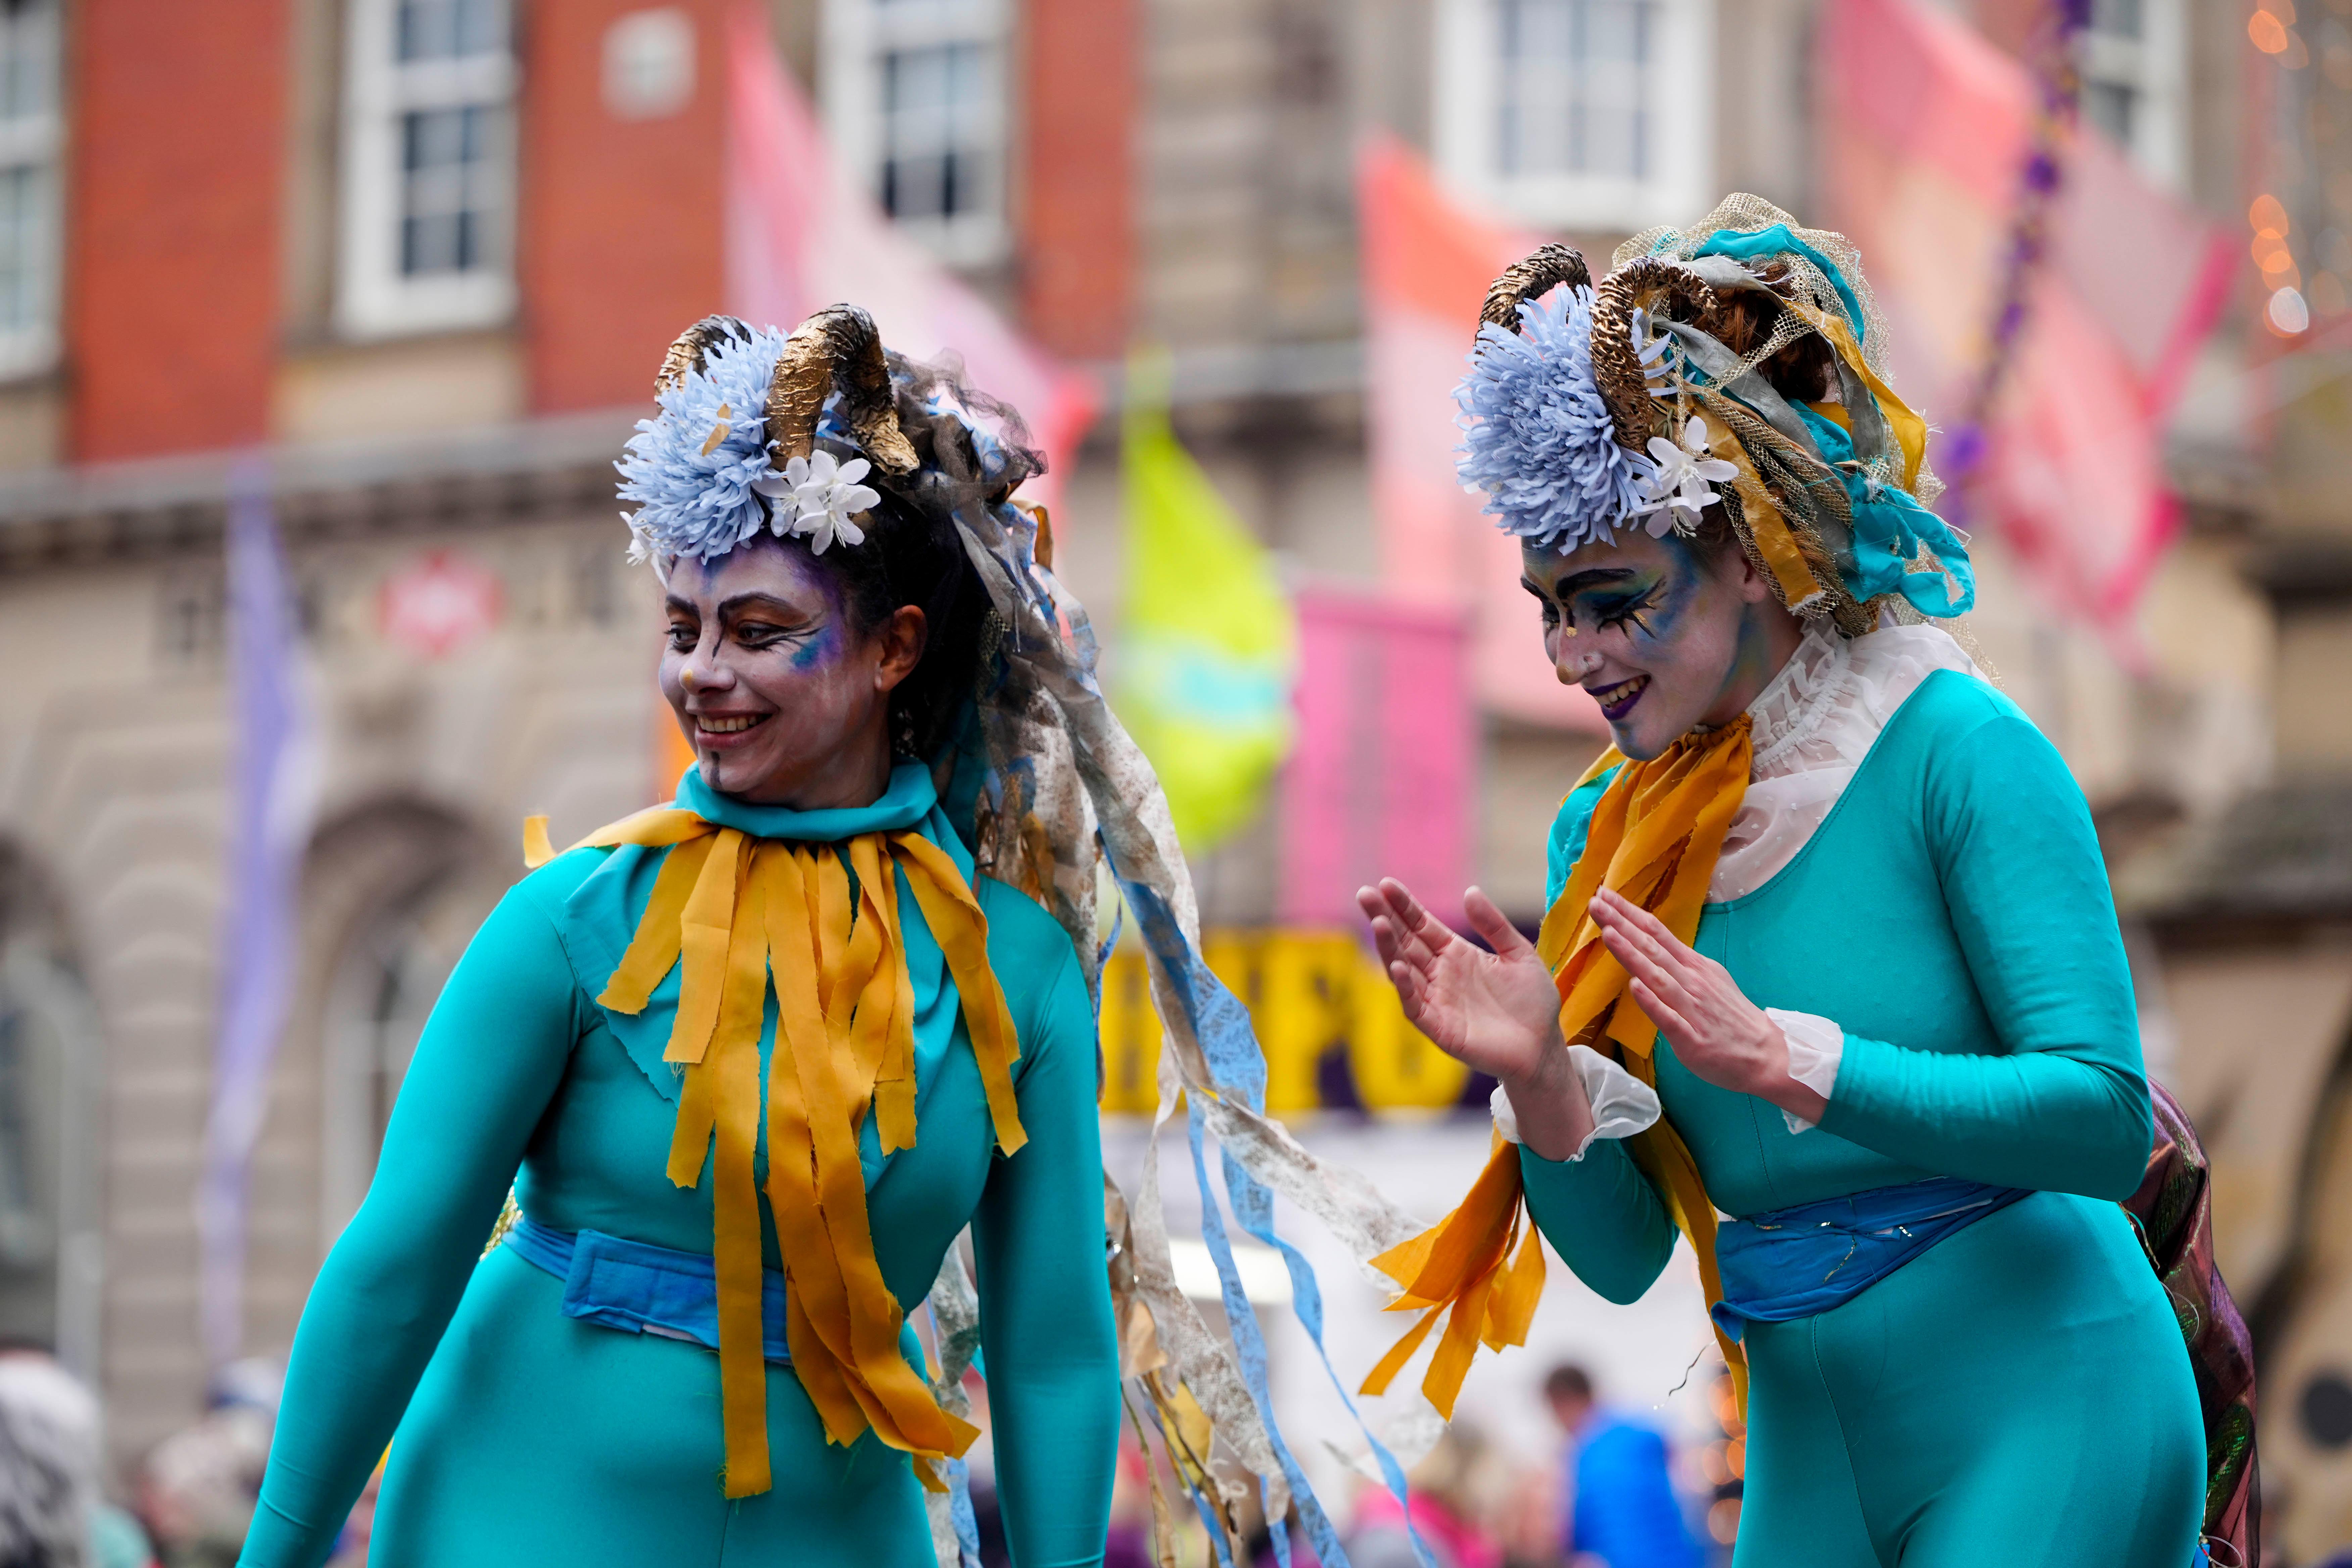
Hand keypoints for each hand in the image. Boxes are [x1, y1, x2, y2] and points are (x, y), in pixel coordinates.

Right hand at [1355, 880, 1594, 1159]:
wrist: (1543, 1047)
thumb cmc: (1533, 1003)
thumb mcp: (1519, 954)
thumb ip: (1494, 925)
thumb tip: (1469, 891)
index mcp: (1456, 954)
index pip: (1422, 925)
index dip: (1404, 906)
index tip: (1387, 884)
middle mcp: (1440, 975)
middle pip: (1405, 942)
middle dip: (1384, 918)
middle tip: (1365, 894)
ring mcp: (1436, 1000)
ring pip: (1404, 969)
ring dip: (1389, 947)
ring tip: (1379, 923)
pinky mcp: (1438, 1027)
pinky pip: (1415, 1005)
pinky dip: (1406, 986)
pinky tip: (1398, 966)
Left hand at [1588, 888, 1826, 1124]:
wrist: (1766, 1054)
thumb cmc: (1730, 1018)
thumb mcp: (1708, 979)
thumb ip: (1678, 965)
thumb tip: (1652, 948)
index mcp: (1693, 966)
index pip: (1656, 933)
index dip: (1629, 913)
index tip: (1605, 895)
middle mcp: (1691, 981)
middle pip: (1651, 947)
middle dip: (1621, 924)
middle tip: (1596, 902)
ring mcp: (1691, 1008)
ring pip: (1657, 977)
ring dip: (1632, 954)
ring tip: (1609, 933)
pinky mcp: (1691, 1037)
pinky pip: (1668, 1017)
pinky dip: (1651, 1001)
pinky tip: (1635, 986)